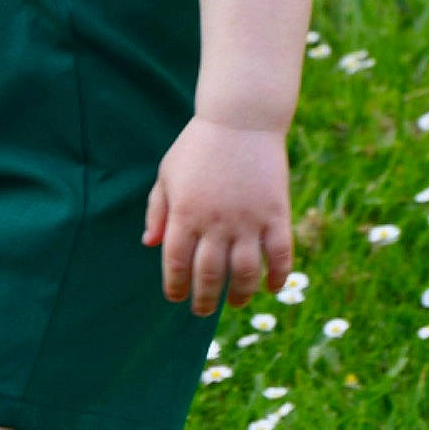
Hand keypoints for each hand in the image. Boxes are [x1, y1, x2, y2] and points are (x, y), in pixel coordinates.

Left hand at [141, 117, 292, 317]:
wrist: (241, 119)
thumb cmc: (199, 145)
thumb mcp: (168, 173)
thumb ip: (157, 209)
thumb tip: (148, 244)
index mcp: (185, 213)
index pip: (176, 264)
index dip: (175, 286)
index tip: (176, 297)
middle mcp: (215, 222)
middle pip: (209, 275)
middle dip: (203, 300)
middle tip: (202, 310)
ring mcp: (248, 220)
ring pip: (244, 273)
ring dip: (239, 295)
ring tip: (234, 302)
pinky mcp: (276, 214)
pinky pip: (279, 255)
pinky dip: (277, 276)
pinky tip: (271, 287)